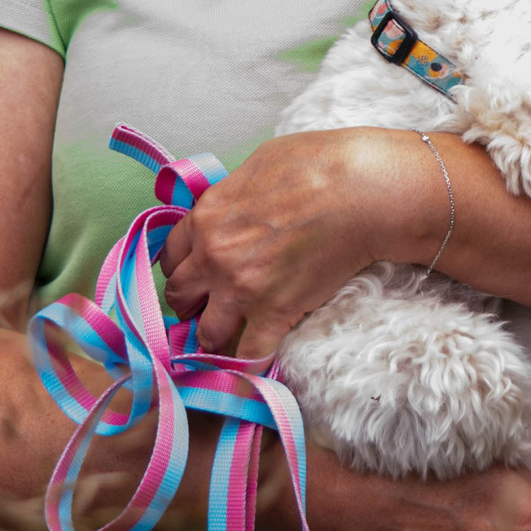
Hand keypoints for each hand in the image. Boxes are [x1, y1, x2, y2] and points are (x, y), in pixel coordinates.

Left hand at [158, 129, 431, 357]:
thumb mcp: (258, 164)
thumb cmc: (317, 165)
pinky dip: (248, 364)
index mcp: (206, 218)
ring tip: (227, 339)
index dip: (182, 270)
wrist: (359, 191)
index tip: (195, 277)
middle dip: (191, 304)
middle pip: (180, 297)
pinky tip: (253, 365)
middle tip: (206, 308)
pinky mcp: (275, 313)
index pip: (171, 258)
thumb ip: (232, 194)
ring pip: (207, 333)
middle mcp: (213, 257)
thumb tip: (232, 207)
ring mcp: (241, 290)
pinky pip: (249, 355)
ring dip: (214, 338)